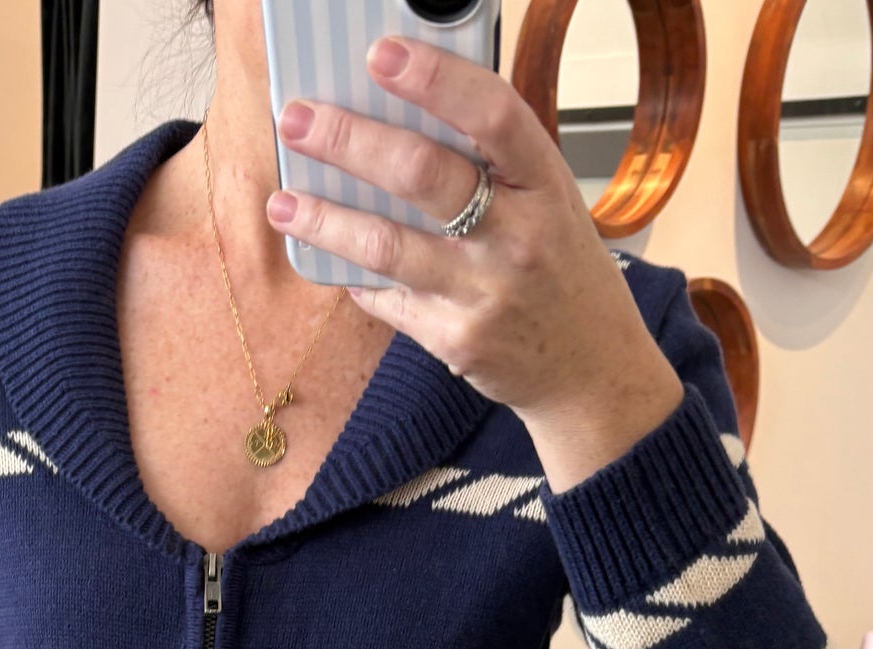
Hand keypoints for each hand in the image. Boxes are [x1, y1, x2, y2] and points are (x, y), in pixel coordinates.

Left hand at [267, 36, 684, 491]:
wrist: (591, 368)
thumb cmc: (561, 270)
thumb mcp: (549, 202)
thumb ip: (491, 164)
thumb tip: (402, 114)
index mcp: (545, 184)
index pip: (493, 116)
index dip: (436, 80)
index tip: (381, 55)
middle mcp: (517, 237)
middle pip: (422, 176)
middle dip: (349, 142)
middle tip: (298, 119)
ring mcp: (484, 293)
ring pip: (386, 245)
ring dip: (324, 220)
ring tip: (281, 202)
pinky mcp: (455, 341)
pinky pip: (387, 299)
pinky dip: (354, 276)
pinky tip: (328, 258)